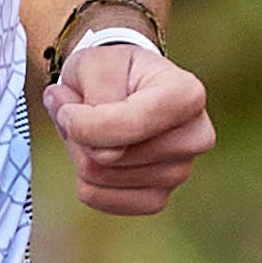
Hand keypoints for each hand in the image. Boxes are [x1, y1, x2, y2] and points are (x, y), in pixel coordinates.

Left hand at [43, 34, 214, 214]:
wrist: (125, 87)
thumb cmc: (115, 71)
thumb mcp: (97, 61)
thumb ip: (96, 93)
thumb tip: (93, 145)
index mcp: (187, 95)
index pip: (127, 126)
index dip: (83, 122)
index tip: (66, 104)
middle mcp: (195, 138)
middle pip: (110, 156)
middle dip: (80, 135)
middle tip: (83, 111)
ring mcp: (180, 172)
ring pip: (100, 178)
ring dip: (82, 154)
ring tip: (94, 129)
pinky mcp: (158, 198)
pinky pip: (103, 201)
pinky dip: (87, 180)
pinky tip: (96, 157)